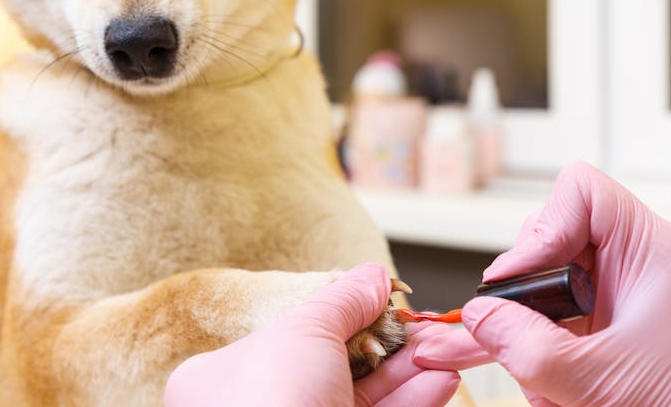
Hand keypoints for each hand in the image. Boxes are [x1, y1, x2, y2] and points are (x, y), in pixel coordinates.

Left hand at [164, 263, 459, 406]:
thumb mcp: (306, 330)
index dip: (344, 319)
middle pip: (336, 367)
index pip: (294, 336)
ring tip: (446, 352)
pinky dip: (409, 401)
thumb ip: (343, 301)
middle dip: (390, 347)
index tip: (384, 305)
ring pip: (361, 399)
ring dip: (408, 374)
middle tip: (428, 331)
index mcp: (225, 377)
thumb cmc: (270, 403)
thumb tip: (371, 277)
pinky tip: (439, 382)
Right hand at [415, 162, 670, 406]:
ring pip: (546, 270)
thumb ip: (529, 347)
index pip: (582, 192)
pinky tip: (550, 373)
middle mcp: (637, 259)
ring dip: (530, 317)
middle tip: (516, 323)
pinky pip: (554, 303)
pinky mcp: (607, 312)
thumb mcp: (598, 380)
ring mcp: (621, 285)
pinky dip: (540, 336)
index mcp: (653, 252)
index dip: (543, 227)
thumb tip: (480, 315)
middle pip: (554, 230)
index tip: (522, 277)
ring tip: (541, 365)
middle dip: (528, 282)